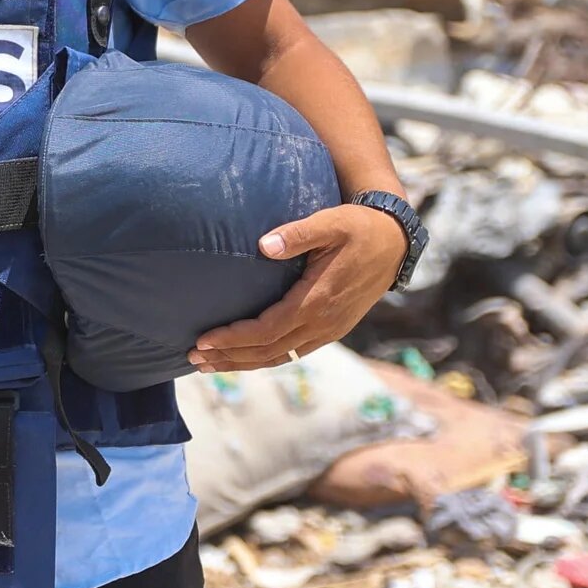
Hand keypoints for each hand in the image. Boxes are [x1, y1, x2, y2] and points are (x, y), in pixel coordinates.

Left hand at [189, 202, 405, 372]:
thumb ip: (298, 233)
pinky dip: (265, 358)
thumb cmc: (358, 228)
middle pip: (268, 352)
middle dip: (229, 357)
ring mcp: (329, 330)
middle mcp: (323, 323)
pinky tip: (245, 356)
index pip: (267, 331)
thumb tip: (264, 245)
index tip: (203, 340)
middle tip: (192, 358)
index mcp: (317, 301)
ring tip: (209, 365)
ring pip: (280, 358)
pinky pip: (293, 352)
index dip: (234, 339)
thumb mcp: (330, 223)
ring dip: (243, 363)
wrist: (394, 244)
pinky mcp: (332, 329)